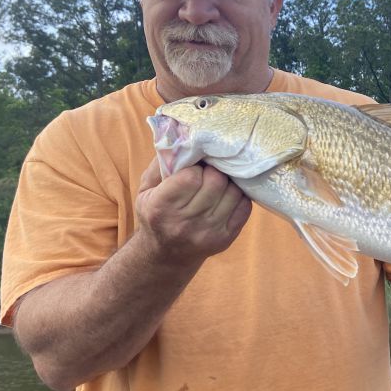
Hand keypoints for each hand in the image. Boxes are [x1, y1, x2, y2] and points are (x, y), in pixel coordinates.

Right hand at [134, 156, 251, 268]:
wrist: (166, 255)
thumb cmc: (155, 213)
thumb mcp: (146, 188)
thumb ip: (162, 162)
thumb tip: (183, 135)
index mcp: (161, 208)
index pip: (191, 177)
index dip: (195, 167)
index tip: (192, 168)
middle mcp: (184, 224)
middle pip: (216, 183)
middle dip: (214, 171)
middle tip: (209, 171)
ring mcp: (208, 233)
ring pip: (233, 192)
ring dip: (228, 182)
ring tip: (218, 182)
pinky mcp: (225, 239)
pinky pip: (244, 207)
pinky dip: (238, 195)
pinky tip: (227, 194)